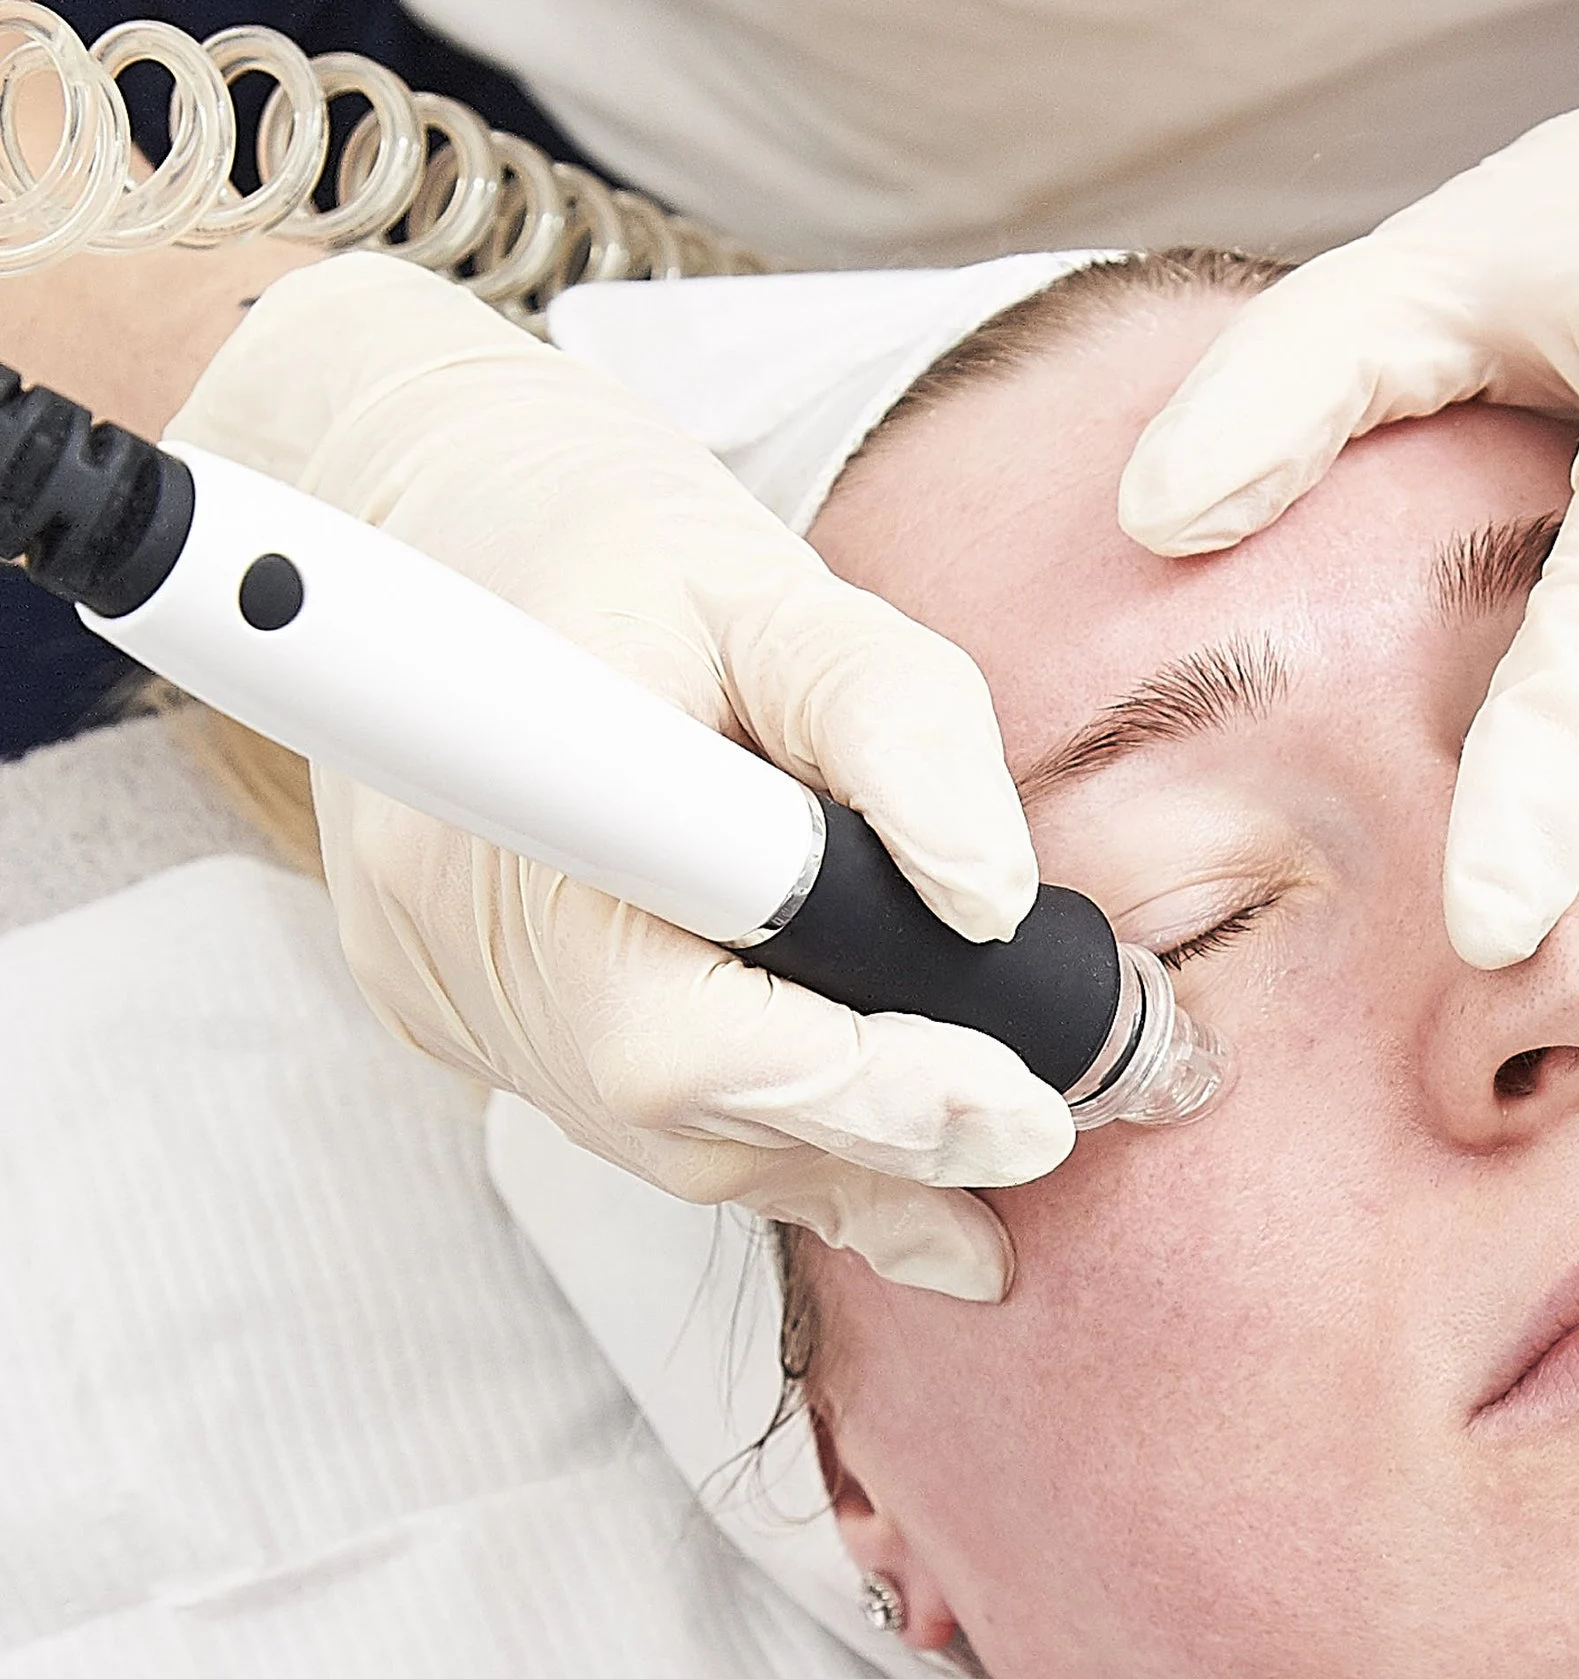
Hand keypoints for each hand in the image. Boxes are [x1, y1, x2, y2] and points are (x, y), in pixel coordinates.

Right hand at [172, 254, 1069, 1295]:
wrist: (447, 524)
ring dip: (830, 1154)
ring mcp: (440, 984)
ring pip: (655, 1141)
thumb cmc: (620, 547)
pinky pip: (621, 1117)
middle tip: (1038, 1130)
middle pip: (676, 1110)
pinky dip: (759, 1126)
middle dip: (878, 1136)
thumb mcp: (787, 589)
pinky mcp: (452, 1015)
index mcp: (526, 793)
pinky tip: (869, 1125)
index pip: (682, 1025)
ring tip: (979, 1140)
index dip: (858, 1090)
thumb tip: (990, 898)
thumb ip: (900, 727)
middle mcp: (453, 918)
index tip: (1014, 1110)